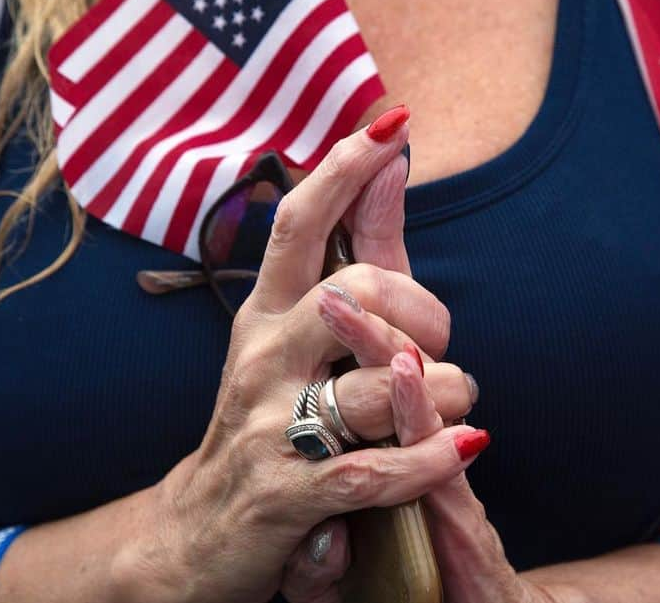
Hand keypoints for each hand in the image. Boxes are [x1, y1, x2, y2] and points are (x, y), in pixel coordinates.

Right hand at [112, 111, 484, 602]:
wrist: (195, 537)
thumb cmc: (267, 427)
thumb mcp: (293, 342)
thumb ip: (351, 262)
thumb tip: (387, 169)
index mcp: (262, 316)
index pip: (296, 226)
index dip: (341, 169)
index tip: (392, 123)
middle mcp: (258, 359)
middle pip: (352, 295)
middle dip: (422, 311)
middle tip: (439, 344)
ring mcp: (268, 428)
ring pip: (376, 386)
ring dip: (443, 392)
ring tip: (461, 407)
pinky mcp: (285, 496)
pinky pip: (373, 468)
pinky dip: (431, 459)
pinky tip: (464, 449)